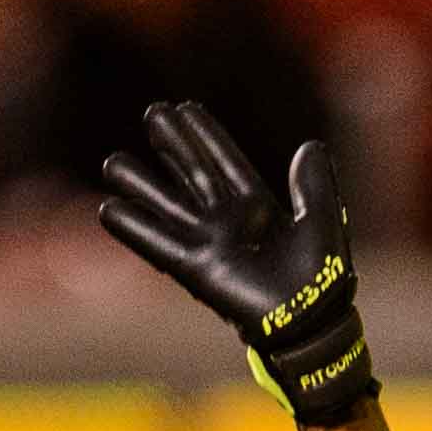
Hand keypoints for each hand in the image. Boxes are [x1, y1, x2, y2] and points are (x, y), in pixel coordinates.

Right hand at [99, 101, 374, 421]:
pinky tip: (108, 210)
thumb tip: (310, 145)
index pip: (226, 161)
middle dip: (174, 145)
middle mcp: (229, 220)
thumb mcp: (322, 218)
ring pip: (169, 205)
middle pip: (194, 173)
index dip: (206, 136)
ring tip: (113, 161)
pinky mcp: (197, 270)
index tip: (185, 108)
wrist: (311, 322)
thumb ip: (314, 183)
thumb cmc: (322, 276)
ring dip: (142, 183)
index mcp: (259, 206)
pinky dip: (135, 229)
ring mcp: (210, 243)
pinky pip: (159, 244)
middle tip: (151, 112)